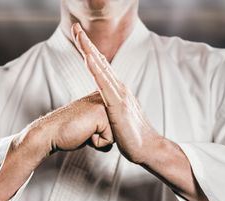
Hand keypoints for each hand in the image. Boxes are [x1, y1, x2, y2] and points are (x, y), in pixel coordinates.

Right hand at [28, 91, 113, 155]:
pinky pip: (109, 140)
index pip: (118, 125)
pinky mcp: (101, 115)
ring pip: (116, 135)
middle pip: (120, 130)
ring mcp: (104, 104)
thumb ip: (106, 125)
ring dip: (100, 140)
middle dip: (103, 137)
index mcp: (104, 98)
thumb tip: (121, 136)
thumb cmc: (69, 132)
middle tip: (85, 130)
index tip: (87, 127)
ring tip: (84, 131)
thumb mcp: (93, 127)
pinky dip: (97, 143)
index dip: (103, 134)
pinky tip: (84, 133)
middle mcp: (105, 98)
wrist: (50, 133)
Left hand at [71, 23, 162, 164]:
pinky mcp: (118, 106)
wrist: (149, 149)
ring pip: (101, 69)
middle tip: (76, 27)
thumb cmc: (134, 138)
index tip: (79, 37)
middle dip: (87, 44)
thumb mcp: (119, 120)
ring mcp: (120, 96)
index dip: (91, 52)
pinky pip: (104, 85)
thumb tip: (104, 111)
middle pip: (101, 62)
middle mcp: (120, 89)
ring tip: (80, 37)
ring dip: (90, 52)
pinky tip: (89, 60)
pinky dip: (96, 71)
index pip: (102, 68)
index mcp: (119, 92)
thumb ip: (111, 111)